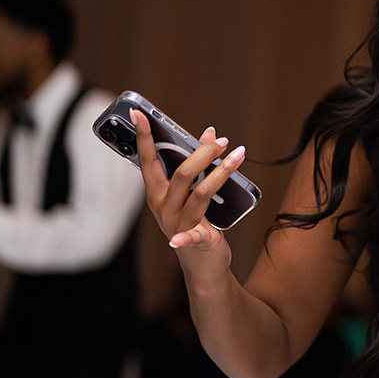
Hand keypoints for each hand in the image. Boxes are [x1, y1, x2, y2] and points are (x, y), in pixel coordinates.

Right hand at [131, 110, 245, 284]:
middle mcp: (164, 206)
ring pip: (200, 192)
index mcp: (157, 193)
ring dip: (222, 171)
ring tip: (239, 154)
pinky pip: (191, 236)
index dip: (144, 137)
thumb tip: (211, 133)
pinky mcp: (194, 240)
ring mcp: (177, 223)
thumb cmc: (195, 221)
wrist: (202, 264)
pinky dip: (187, 237)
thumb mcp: (193, 191)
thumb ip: (199, 163)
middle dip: (201, 154)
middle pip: (181, 174)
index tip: (139, 113)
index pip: (148, 160)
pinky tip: (179, 239)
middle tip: (220, 140)